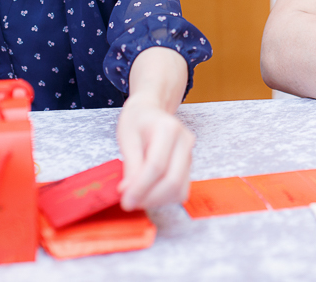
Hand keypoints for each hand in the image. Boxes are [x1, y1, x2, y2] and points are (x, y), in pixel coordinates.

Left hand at [116, 93, 193, 210]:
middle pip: (172, 180)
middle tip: (129, 202)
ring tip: (137, 197)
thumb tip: (129, 192)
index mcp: (168, 128)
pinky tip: (149, 193)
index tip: (125, 200)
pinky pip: (180, 190)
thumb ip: (131, 166)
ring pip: (178, 189)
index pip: (157, 166)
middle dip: (149, 197)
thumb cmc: (137, 121)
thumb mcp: (127, 138)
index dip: (140, 187)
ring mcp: (190, 154)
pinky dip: (164, 198)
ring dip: (156, 200)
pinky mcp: (189, 166)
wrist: (150, 112)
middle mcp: (185, 141)